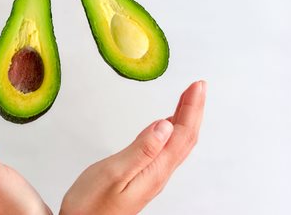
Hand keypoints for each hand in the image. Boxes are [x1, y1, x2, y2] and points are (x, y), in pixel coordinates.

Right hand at [60, 81, 206, 214]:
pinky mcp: (142, 175)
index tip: (197, 86)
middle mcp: (158, 173)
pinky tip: (168, 124)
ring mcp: (152, 175)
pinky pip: (165, 148)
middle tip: (198, 87)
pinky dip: (171, 130)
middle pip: (185, 137)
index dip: (192, 108)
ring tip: (189, 99)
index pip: (182, 133)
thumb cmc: (92, 206)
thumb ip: (142, 149)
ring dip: (185, 118)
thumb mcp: (115, 173)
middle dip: (194, 109)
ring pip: (177, 142)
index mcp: (155, 169)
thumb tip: (165, 125)